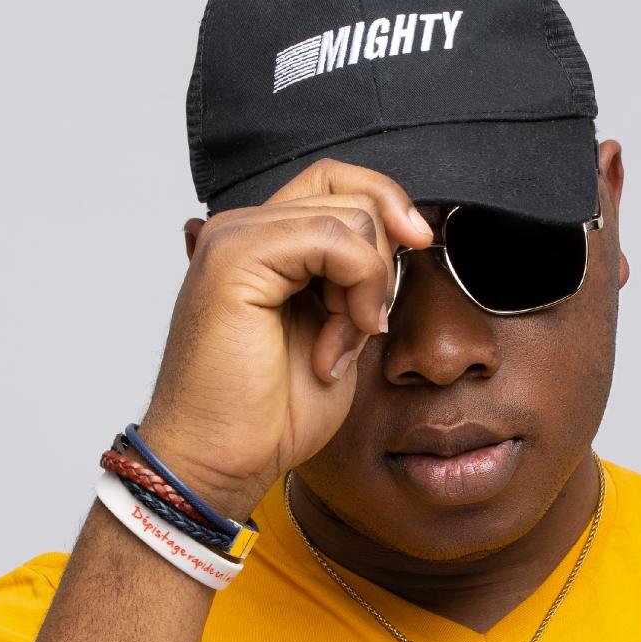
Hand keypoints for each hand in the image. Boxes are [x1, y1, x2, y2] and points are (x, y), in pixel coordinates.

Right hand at [136, 159, 433, 518]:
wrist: (221, 460)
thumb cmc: (270, 414)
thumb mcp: (338, 330)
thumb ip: (357, 279)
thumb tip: (404, 233)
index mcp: (263, 243)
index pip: (337, 181)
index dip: (387, 202)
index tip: (419, 244)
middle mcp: (243, 229)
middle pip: (354, 194)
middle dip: (379, 267)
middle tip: (357, 330)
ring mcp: (235, 238)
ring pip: (352, 216)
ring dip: (367, 288)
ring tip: (335, 346)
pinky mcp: (236, 257)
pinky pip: (334, 239)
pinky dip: (357, 292)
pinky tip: (333, 345)